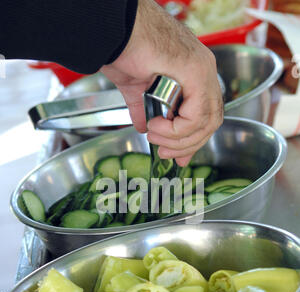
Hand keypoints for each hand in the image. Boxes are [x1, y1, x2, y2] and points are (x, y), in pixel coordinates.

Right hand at [101, 0, 222, 165]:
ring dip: (180, 138)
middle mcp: (204, 71)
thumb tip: (143, 127)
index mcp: (194, 74)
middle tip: (166, 152)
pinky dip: (177, 128)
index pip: (205, 115)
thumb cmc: (124, 49)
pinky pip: (196, 114)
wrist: (114, 31)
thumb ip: (145, 110)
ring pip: (206, 121)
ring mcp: (202, 69)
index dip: (192, 140)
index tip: (176, 155)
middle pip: (211, 121)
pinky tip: (157, 126)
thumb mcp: (137, 89)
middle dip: (188, 144)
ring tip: (156, 136)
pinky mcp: (195, 70)